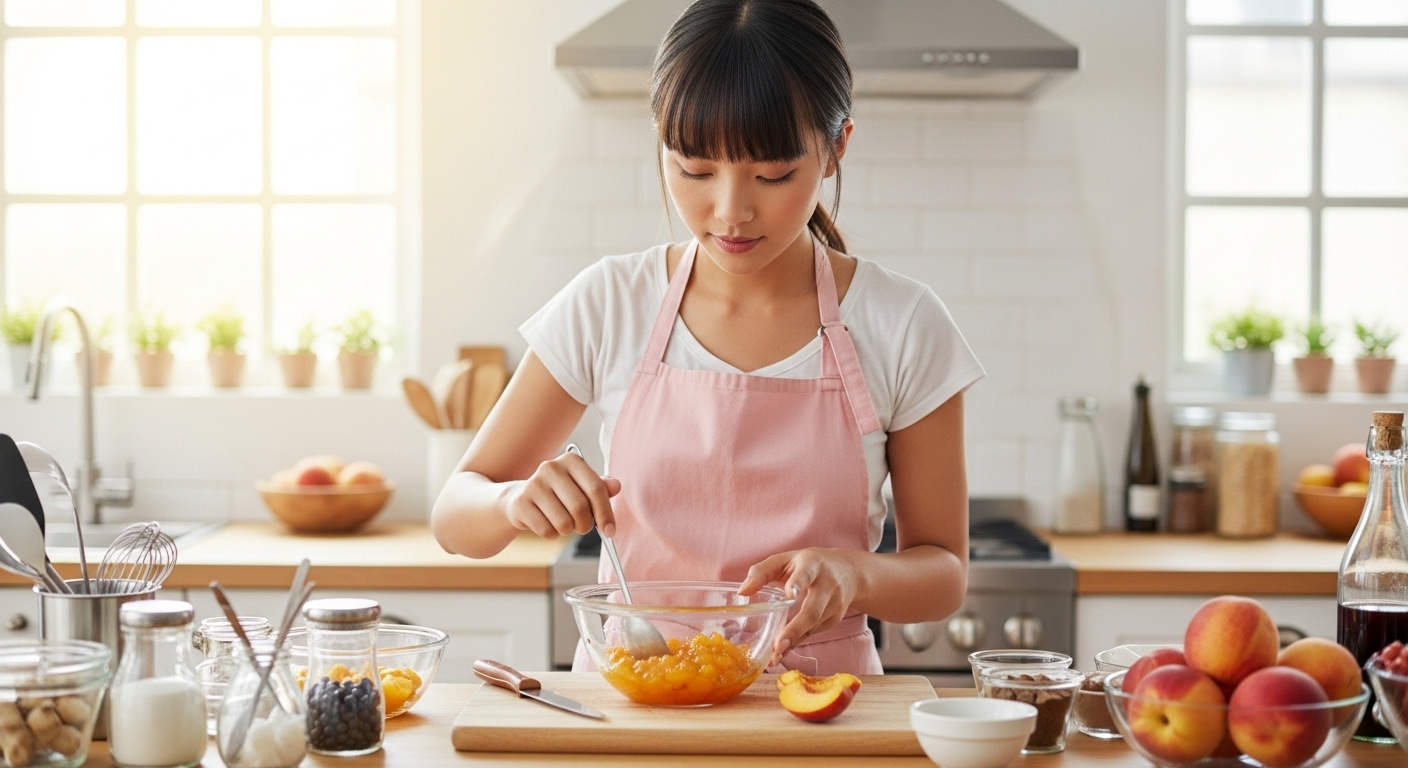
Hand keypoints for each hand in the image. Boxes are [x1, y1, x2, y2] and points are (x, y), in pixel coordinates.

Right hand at [501, 451, 620, 538]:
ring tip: (562, 522)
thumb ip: (600, 487)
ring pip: (563, 523)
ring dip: (567, 530)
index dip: (605, 513)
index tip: (610, 530)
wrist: (520, 498)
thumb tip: (616, 486)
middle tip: (582, 527)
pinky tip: (546, 523)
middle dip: (585, 525)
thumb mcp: (581, 487)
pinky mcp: (520, 503)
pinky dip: (551, 534)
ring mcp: (533, 484)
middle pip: (580, 508)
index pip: (596, 488)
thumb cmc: (559, 494)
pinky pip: (547, 531)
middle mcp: (551, 468)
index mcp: (571, 460)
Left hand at [737, 548, 860, 661]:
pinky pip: (813, 633)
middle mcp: (827, 585)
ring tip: (774, 655)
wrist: (849, 571)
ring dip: (793, 641)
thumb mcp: (785, 560)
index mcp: (812, 565)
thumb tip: (742, 592)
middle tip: (778, 645)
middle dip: (795, 629)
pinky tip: (782, 653)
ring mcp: (834, 604)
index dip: (798, 584)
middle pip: (812, 610)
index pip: (806, 574)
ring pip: (812, 626)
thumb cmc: (808, 564)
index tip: (790, 595)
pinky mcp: (834, 618)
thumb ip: (761, 572)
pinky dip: (797, 643)